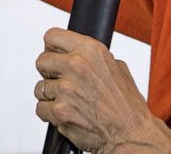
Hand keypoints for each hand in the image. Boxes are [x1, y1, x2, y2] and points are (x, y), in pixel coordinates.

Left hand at [34, 29, 170, 153]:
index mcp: (91, 50)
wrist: (130, 133)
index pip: (52, 36)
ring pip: (39, 87)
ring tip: (67, 101)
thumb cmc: (126, 104)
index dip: (51, 47)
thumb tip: (79, 54)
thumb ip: (93, 58)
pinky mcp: (59, 111)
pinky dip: (49, 113)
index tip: (53, 54)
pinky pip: (40, 108)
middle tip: (60, 80)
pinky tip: (65, 113)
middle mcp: (76, 65)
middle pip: (42, 61)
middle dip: (48, 72)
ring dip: (50, 95)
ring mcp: (66, 89)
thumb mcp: (117, 67)